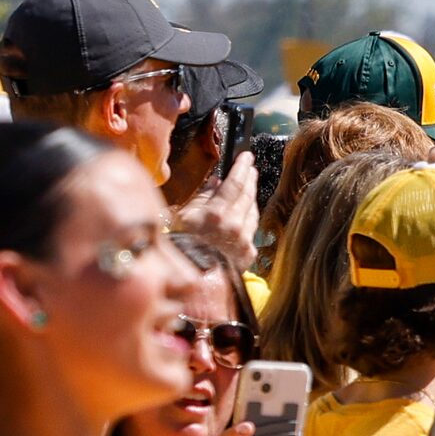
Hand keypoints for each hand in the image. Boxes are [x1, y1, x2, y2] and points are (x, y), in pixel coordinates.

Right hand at [174, 150, 262, 268]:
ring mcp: (244, 241)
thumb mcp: (185, 215)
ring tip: (247, 188)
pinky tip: (244, 213)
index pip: (236, 183)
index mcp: (217, 214)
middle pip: (248, 195)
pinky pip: (251, 229)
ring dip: (250, 198)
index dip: (243, 167)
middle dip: (250, 179)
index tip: (247, 156)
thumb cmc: (182, 245)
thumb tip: (217, 182)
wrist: (190, 278)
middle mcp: (235, 226)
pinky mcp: (248, 253)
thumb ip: (203, 196)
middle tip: (250, 169)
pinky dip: (248, 219)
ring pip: (252, 211)